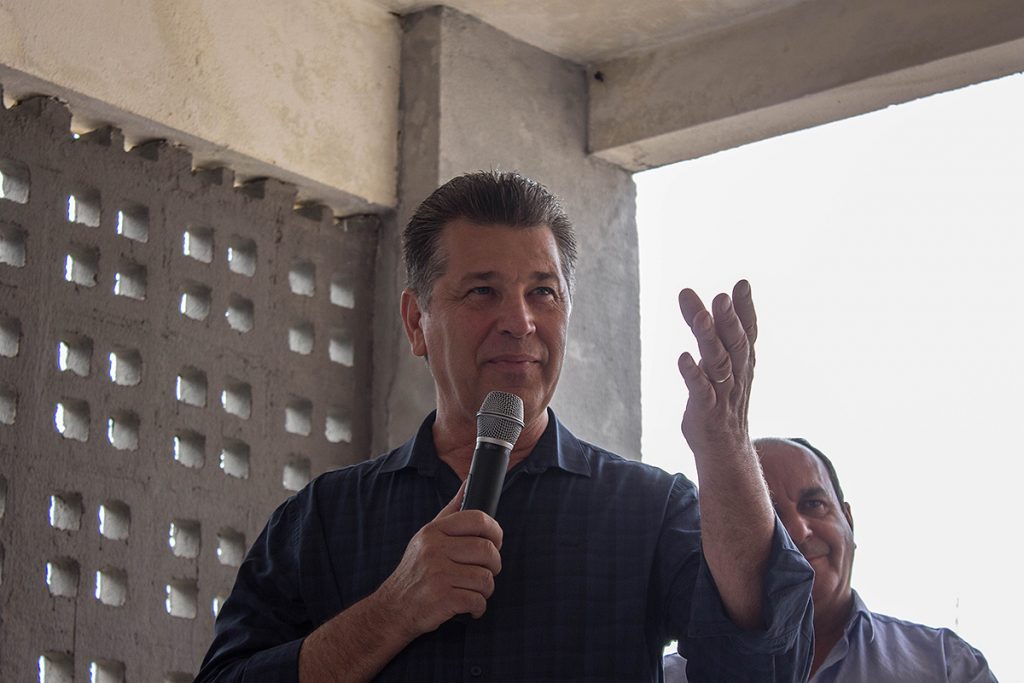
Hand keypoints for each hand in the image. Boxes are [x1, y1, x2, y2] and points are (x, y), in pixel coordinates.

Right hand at [376, 482, 502, 637]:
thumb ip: (451, 511)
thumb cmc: (416, 571)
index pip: (477, 519)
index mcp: (434, 531)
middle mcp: (435, 549)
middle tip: (487, 571)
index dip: (495, 530)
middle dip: (494, 564)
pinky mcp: (443, 598)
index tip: (496, 541)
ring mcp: (438, 574)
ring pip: (485, 578)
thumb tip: (468, 482)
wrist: (392, 608)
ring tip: (474, 591)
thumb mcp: (427, 537)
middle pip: (487, 550)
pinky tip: (468, 607)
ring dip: (485, 589)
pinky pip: (478, 601)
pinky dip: (478, 608)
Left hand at [676, 280, 757, 458]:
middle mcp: (736, 373)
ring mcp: (722, 392)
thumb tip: (687, 294)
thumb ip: (703, 328)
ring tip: (702, 319)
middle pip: (734, 344)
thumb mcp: (715, 360)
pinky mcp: (706, 409)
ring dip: (710, 341)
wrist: (725, 447)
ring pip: (718, 364)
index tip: (742, 284)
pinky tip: (683, 357)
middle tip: (721, 297)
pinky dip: (692, 374)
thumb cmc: (718, 396)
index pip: (747, 331)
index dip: (746, 309)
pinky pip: (701, 391)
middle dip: (728, 320)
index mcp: (742, 361)